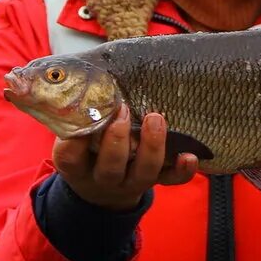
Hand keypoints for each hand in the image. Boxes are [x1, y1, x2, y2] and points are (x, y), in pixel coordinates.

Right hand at [53, 105, 197, 210]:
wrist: (102, 188)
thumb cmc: (87, 148)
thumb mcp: (75, 133)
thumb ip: (78, 110)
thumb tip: (89, 72)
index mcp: (78, 166)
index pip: (70, 157)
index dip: (75, 141)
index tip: (84, 116)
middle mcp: (104, 177)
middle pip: (110, 168)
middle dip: (117, 140)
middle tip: (123, 111)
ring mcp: (131, 181)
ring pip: (143, 173)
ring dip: (151, 146)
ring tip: (155, 118)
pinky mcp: (155, 181)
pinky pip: (171, 180)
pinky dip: (181, 170)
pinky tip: (189, 156)